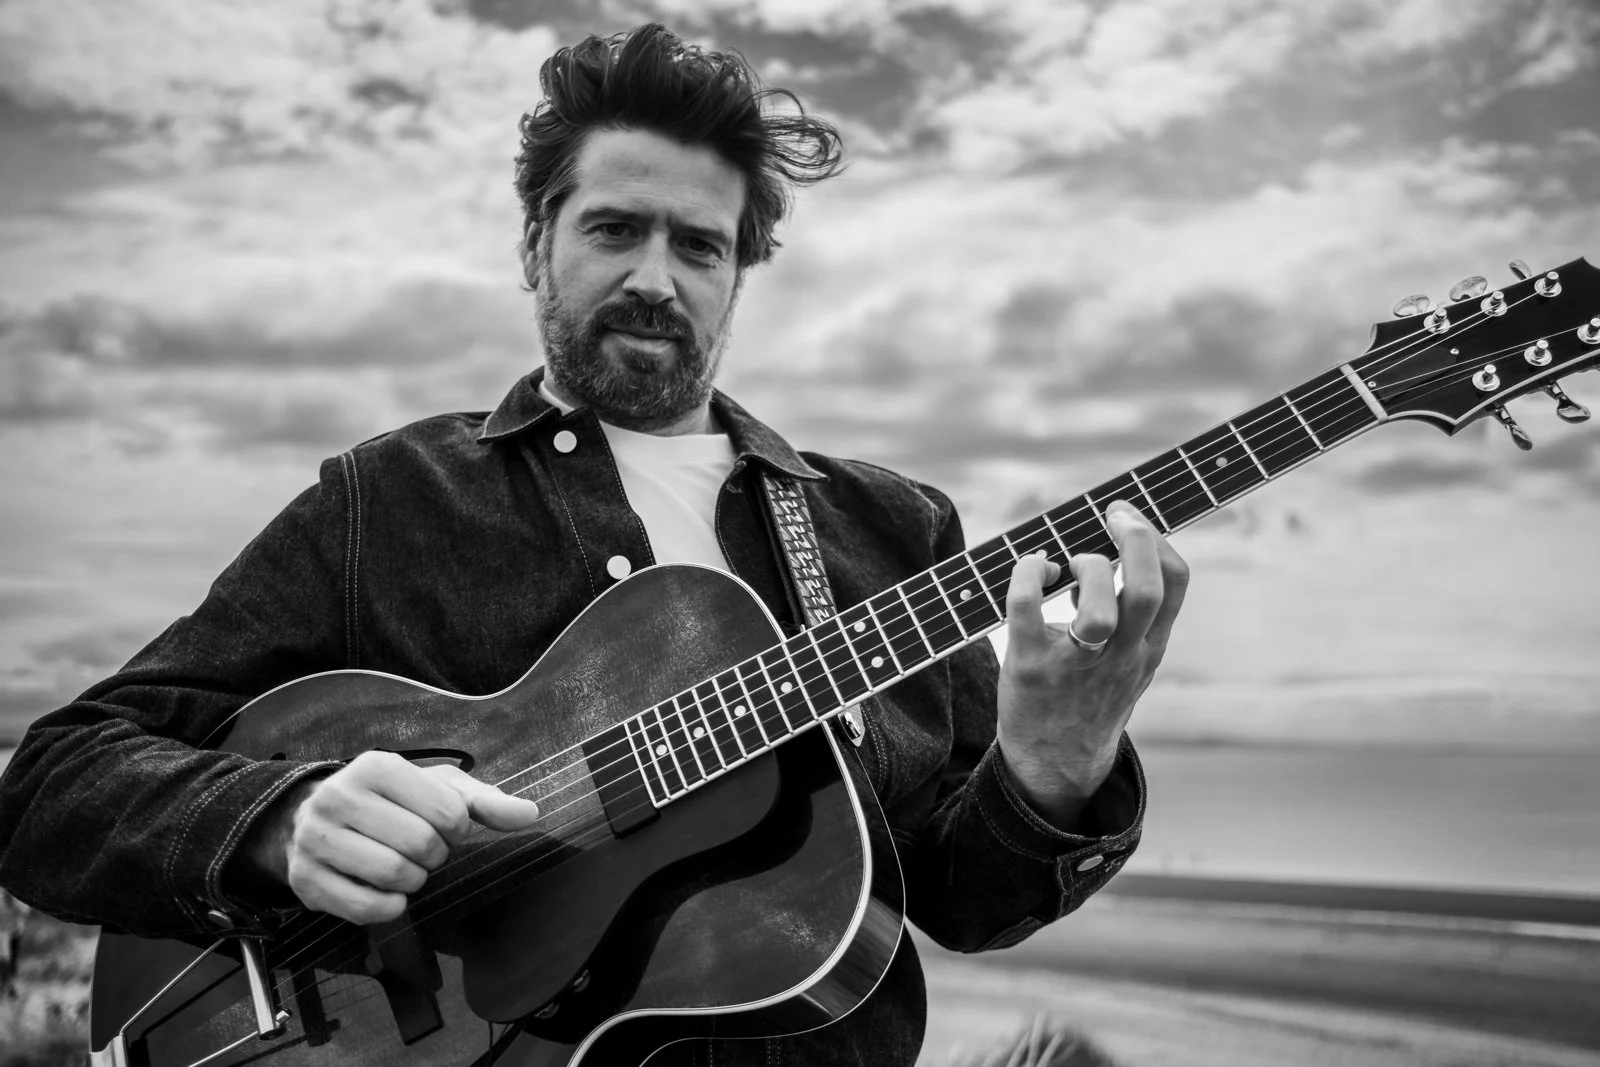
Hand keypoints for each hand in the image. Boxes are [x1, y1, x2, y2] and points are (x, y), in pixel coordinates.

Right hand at [244, 751, 541, 924]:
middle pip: (421, 845)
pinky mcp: (304, 879)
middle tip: (424, 853)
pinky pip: (365, 908)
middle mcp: (339, 796)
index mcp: (377, 766)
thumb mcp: (437, 789)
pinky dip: (391, 909)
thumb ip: (485, 801)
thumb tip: (531, 815)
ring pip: (394, 876)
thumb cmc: (391, 802)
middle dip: (435, 857)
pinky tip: (390, 895)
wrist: (313, 820)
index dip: (458, 830)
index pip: (447, 811)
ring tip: (405, 869)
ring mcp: (315, 838)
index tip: (445, 829)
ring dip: (414, 882)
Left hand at [997, 499, 1187, 825]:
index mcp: (1149, 648)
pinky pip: (1027, 608)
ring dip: (1085, 570)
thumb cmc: (1090, 696)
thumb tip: (1110, 549)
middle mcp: (1121, 657)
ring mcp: (1077, 665)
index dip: (1156, 540)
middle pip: (1145, 591)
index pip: (1175, 584)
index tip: (1129, 518)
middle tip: (1111, 519)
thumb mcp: (1130, 661)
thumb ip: (1132, 617)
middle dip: (1133, 542)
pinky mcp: (1031, 667)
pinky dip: (1028, 574)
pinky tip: (1033, 569)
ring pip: (1098, 611)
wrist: (1056, 762)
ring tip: (1070, 566)